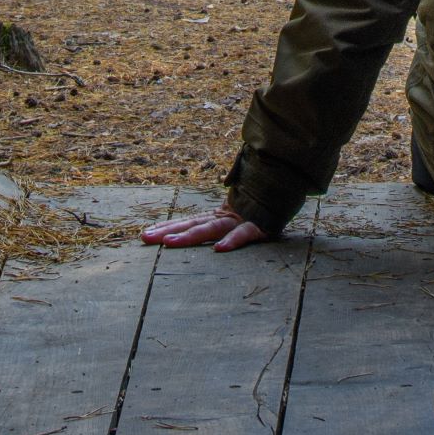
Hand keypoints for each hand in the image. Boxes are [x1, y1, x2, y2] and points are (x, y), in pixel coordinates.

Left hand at [140, 203, 276, 251]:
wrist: (288, 184)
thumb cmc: (263, 203)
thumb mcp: (240, 213)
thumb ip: (224, 218)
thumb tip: (211, 229)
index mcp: (219, 215)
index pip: (188, 222)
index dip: (167, 227)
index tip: (145, 234)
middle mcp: (224, 217)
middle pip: (191, 225)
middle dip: (168, 232)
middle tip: (146, 238)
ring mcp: (240, 221)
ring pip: (210, 229)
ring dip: (188, 237)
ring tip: (169, 243)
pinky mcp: (258, 226)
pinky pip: (244, 235)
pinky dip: (232, 241)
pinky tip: (219, 250)